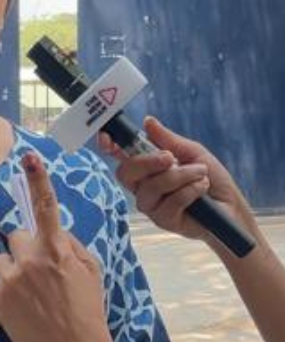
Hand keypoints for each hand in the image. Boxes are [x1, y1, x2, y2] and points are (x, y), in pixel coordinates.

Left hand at [0, 153, 118, 341]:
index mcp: (58, 251)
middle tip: (42, 270)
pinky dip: (10, 291)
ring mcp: (11, 280)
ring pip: (5, 259)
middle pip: (17, 235)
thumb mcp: (90, 271)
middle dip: (27, 247)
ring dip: (15, 269)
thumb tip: (52, 232)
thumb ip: (69, 245)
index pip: (47, 209)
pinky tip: (28, 309)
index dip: (38, 182)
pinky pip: (0, 282)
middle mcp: (31, 261)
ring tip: (34, 293)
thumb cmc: (87, 309)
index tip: (29, 159)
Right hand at [98, 117, 252, 243]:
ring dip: (181, 176)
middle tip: (171, 158)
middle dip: (147, 162)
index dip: (109, 146)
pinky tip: (202, 189)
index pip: (119, 157)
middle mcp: (142, 186)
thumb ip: (169, 140)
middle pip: (125, 173)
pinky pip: (169, 202)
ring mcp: (151, 205)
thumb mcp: (192, 152)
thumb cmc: (212, 179)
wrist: (231, 207)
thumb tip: (148, 121)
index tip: (108, 139)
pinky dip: (190, 191)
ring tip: (201, 174)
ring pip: (151, 187)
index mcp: (146, 167)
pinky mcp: (163, 220)